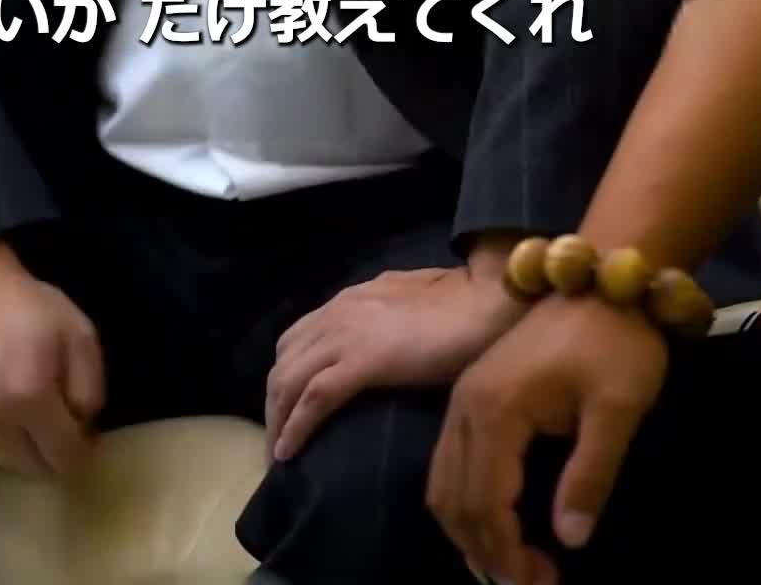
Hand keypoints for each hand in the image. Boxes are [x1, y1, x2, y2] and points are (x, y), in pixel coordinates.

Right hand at [0, 240, 104, 477]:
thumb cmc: (27, 305)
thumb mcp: (78, 332)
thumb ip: (90, 388)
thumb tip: (84, 430)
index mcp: (32, 396)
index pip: (64, 457)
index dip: (80, 452)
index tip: (82, 437)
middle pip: (34, 468)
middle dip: (51, 454)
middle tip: (55, 426)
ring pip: (3, 464)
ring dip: (20, 450)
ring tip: (24, 419)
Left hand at [265, 262, 523, 462]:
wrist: (486, 301)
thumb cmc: (460, 308)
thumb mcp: (408, 306)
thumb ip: (385, 320)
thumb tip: (381, 343)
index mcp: (348, 301)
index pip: (295, 341)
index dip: (285, 380)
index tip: (288, 414)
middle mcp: (337, 313)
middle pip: (282, 364)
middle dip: (274, 407)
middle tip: (278, 446)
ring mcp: (348, 334)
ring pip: (288, 380)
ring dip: (278, 422)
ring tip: (281, 459)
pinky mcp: (364, 359)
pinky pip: (315, 397)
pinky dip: (296, 426)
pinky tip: (291, 453)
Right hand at [425, 295, 668, 584]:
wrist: (605, 280)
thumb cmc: (616, 344)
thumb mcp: (617, 411)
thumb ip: (591, 476)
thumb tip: (571, 540)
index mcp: (496, 410)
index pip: (487, 503)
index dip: (509, 554)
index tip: (546, 583)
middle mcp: (466, 406)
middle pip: (453, 500)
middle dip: (486, 553)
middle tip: (533, 583)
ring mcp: (464, 398)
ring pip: (442, 483)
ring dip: (470, 532)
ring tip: (513, 566)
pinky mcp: (472, 394)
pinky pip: (449, 462)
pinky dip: (464, 502)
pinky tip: (496, 523)